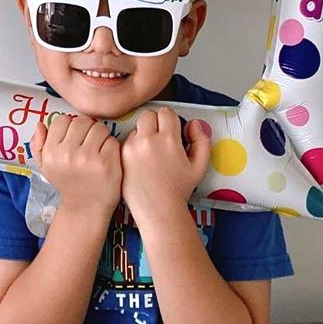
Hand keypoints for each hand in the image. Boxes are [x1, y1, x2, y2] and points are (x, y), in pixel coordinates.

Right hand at [30, 114, 121, 216]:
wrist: (85, 209)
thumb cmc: (66, 183)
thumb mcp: (45, 166)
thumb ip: (38, 145)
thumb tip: (40, 124)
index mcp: (51, 152)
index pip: (63, 119)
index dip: (70, 127)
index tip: (74, 139)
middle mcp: (68, 154)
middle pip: (82, 121)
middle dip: (87, 130)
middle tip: (88, 144)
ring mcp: (88, 158)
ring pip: (99, 128)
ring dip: (101, 136)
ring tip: (98, 150)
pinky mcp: (107, 163)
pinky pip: (111, 140)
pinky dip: (111, 147)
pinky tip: (106, 158)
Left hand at [120, 108, 209, 224]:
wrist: (159, 211)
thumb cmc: (179, 190)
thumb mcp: (200, 166)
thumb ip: (202, 140)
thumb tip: (193, 123)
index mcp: (168, 140)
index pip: (166, 112)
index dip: (170, 121)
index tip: (171, 132)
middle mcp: (148, 140)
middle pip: (148, 115)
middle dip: (155, 124)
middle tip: (160, 140)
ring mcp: (131, 148)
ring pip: (136, 127)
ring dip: (143, 135)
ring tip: (150, 154)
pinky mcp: (120, 156)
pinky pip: (125, 140)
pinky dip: (132, 146)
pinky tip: (140, 161)